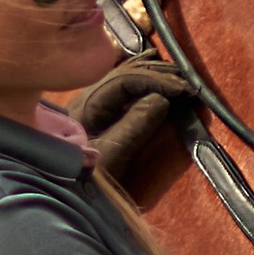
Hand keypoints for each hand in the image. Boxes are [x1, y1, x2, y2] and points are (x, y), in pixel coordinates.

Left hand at [76, 56, 196, 185]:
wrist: (64, 185)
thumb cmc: (88, 173)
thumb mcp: (113, 153)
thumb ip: (136, 125)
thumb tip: (162, 99)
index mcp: (90, 102)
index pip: (128, 79)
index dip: (158, 80)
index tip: (185, 89)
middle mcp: (90, 93)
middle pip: (128, 70)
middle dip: (160, 73)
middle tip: (189, 82)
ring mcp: (94, 99)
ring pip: (125, 72)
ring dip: (153, 72)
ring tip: (179, 76)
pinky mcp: (99, 109)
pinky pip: (122, 83)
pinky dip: (141, 74)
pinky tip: (153, 69)